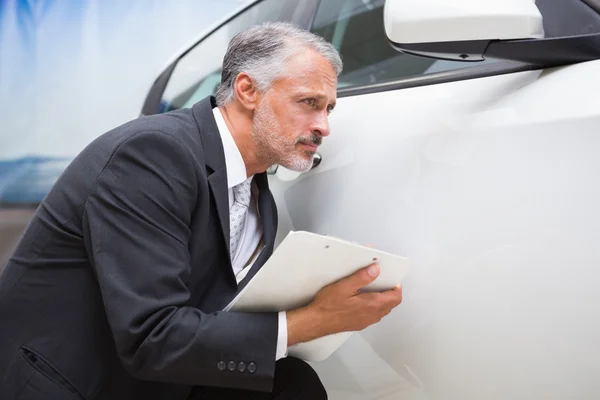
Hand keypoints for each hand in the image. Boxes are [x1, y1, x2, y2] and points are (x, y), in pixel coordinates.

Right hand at [287, 263, 402, 345]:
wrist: (316, 321)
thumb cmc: (328, 306)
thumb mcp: (344, 286)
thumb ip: (361, 277)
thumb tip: (375, 269)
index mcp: (372, 304)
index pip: (395, 298)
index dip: (396, 287)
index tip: (392, 279)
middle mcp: (371, 315)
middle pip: (391, 304)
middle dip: (390, 293)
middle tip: (384, 282)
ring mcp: (366, 321)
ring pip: (382, 311)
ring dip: (382, 300)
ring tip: (374, 289)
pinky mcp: (359, 324)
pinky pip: (373, 315)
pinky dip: (374, 307)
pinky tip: (363, 300)